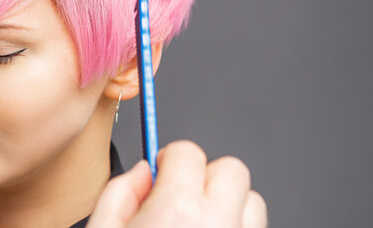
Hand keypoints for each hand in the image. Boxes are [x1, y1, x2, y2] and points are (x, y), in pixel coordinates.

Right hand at [88, 140, 267, 227]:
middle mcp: (218, 224)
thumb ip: (118, 194)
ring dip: (227, 204)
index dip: (170, 159)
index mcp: (176, 211)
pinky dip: (236, 225)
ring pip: (251, 200)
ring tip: (198, 222)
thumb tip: (142, 173)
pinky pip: (254, 227)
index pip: (187, 152)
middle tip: (181, 197)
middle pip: (230, 169)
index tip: (162, 172)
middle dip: (205, 176)